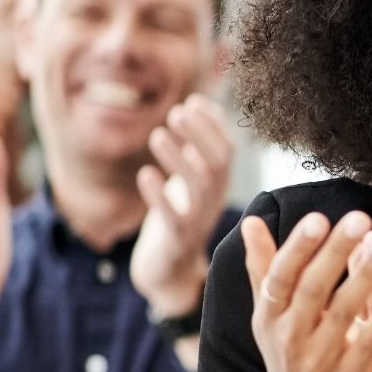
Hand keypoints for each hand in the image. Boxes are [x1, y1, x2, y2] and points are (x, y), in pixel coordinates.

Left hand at [132, 94, 235, 317]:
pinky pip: (173, 217)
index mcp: (219, 185)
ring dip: (179, 159)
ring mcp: (198, 220)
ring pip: (198, 187)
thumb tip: (201, 103)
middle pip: (217, 164)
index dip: (212, 125)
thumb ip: (198, 146)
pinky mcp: (178, 239)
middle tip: (176, 112)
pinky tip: (145, 174)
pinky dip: (160, 195)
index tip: (192, 101)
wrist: (169, 270)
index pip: (227, 150)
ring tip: (157, 134)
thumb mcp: (191, 179)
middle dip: (199, 136)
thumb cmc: (177, 216)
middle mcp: (214, 200)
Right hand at [243, 210, 371, 371]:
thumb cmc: (288, 359)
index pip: (280, 276)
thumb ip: (264, 268)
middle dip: (336, 252)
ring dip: (365, 278)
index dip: (298, 248)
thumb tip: (252, 221)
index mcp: (270, 316)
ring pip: (342, 313)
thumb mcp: (269, 317)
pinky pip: (367, 344)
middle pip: (313, 289)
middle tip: (361, 219)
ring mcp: (318, 358)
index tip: (318, 218)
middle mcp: (289, 335)